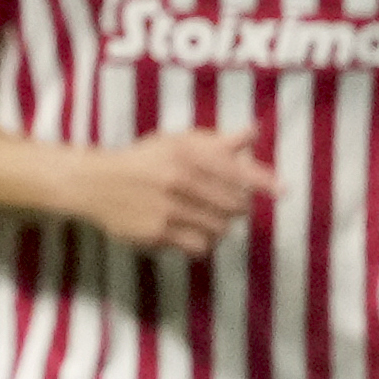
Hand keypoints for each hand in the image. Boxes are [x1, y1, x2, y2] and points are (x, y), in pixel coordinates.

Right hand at [78, 128, 277, 255]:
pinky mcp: (156, 234)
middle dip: (236, 208)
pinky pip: (197, 247)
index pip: (239, 171)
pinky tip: (195, 235)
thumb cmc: (143, 161)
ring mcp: (168, 209)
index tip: (283, 190)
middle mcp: (181, 181)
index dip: (265, 182)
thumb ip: (217, 141)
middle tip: (227, 205)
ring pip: (219, 229)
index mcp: (189, 155)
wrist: (95, 184)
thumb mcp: (177, 143)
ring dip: (220, 228)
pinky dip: (202, 243)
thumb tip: (254, 131)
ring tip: (210, 220)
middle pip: (234, 206)